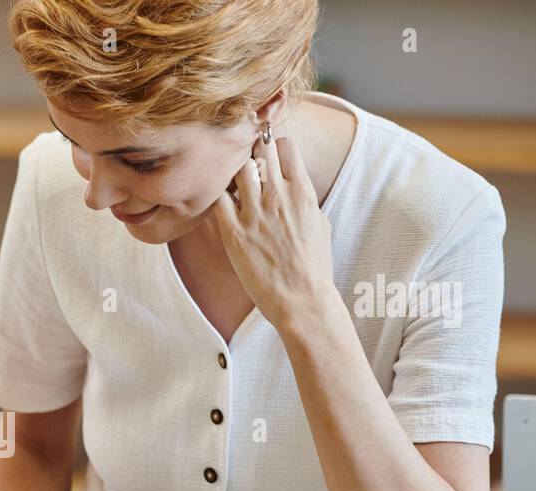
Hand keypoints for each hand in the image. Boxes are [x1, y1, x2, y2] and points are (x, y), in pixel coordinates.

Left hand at [211, 135, 336, 330]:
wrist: (302, 300)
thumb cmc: (314, 266)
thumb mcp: (320, 223)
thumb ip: (304, 197)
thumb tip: (293, 183)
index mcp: (302, 191)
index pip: (285, 146)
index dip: (274, 148)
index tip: (268, 158)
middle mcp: (278, 196)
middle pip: (259, 150)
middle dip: (252, 152)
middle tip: (246, 166)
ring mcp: (254, 213)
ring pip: (237, 169)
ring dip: (233, 173)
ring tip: (233, 186)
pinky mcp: (233, 233)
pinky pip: (217, 199)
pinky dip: (216, 195)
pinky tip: (220, 205)